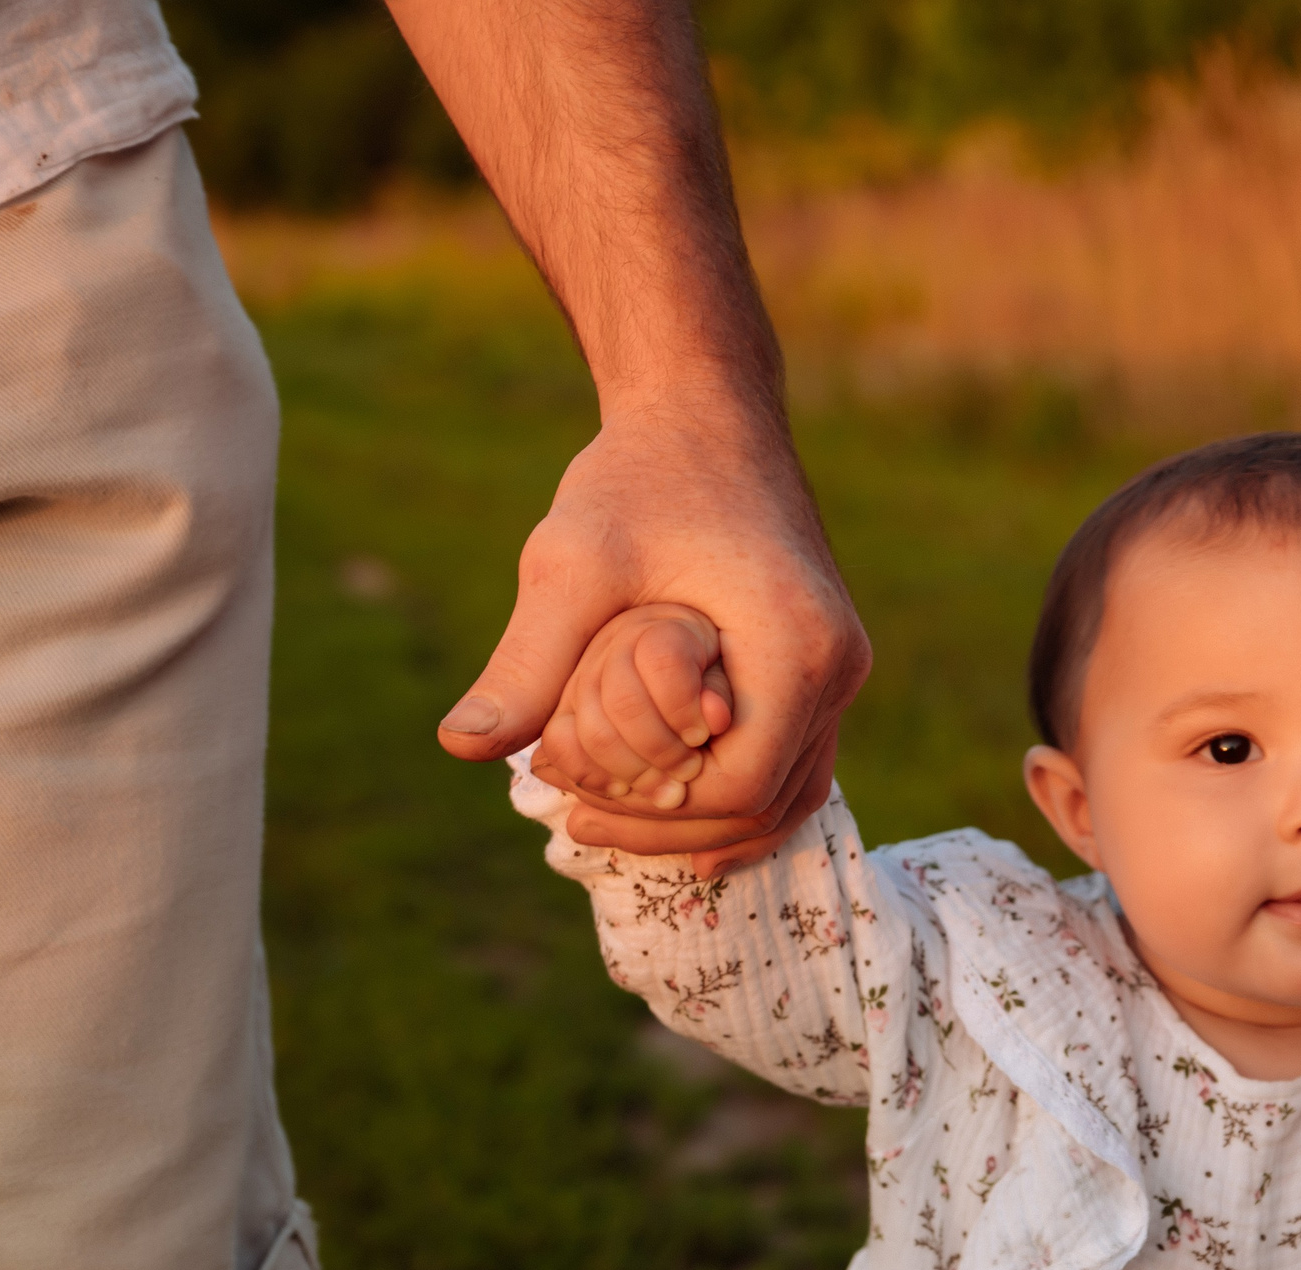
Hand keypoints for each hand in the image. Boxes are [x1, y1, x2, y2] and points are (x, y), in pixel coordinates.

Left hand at [437, 405, 870, 874]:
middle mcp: (840, 665)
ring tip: (614, 830)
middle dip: (675, 831)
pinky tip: (671, 810)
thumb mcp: (572, 564)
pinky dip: (736, 795)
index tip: (576, 805)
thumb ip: (528, 661)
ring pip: (792, 790)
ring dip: (707, 824)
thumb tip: (459, 746)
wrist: (707, 409)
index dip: (658, 815)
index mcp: (798, 648)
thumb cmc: (643, 475)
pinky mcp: (824, 660)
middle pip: (772, 803)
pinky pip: (793, 758)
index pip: (741, 786)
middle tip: (577, 829)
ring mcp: (841, 665)